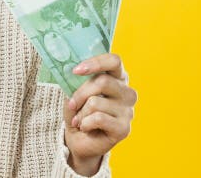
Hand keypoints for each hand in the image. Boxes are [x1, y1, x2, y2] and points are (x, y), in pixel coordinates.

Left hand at [62, 53, 136, 174]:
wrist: (79, 139)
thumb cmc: (78, 110)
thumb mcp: (75, 91)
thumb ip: (78, 79)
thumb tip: (74, 70)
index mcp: (118, 78)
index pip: (114, 61)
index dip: (96, 63)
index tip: (76, 70)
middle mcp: (127, 92)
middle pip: (102, 81)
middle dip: (80, 93)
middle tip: (72, 104)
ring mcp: (128, 111)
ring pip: (96, 102)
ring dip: (81, 112)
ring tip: (80, 119)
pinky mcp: (124, 128)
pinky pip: (98, 118)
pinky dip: (85, 123)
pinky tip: (85, 127)